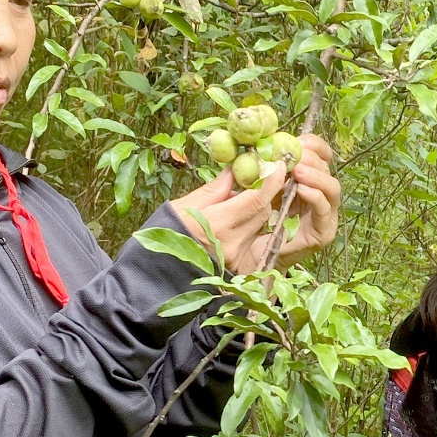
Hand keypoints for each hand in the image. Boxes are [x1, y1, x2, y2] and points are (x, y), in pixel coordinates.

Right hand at [169, 166, 285, 272]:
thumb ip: (213, 189)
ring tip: (236, 203)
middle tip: (255, 179)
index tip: (279, 164)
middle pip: (263, 211)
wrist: (157, 272)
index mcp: (217, 224)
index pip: (257, 199)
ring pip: (261, 226)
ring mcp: (237, 258)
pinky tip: (235, 222)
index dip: (272, 180)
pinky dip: (250, 226)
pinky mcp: (238, 267)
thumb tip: (235, 170)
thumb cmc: (165, 234)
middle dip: (263, 193)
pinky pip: (254, 240)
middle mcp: (232, 244)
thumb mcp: (183, 206)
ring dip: (256, 210)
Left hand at [249, 134, 341, 268]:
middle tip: (295, 155)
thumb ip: (254, 169)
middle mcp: (317, 195)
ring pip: (332, 189)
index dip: (314, 146)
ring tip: (298, 171)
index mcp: (304, 180)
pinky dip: (317, 198)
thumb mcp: (248, 188)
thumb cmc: (245, 221)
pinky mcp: (321, 233)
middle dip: (313, 159)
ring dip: (317, 176)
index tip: (299, 140)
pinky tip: (302, 189)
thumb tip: (254, 148)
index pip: (320, 156)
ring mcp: (322, 215)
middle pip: (327, 169)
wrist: (245, 257)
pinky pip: (326, 213)